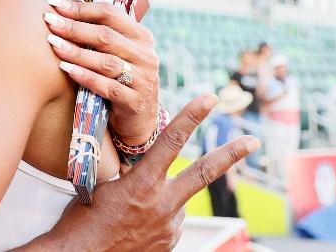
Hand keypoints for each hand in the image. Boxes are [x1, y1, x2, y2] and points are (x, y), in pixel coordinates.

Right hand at [22, 94, 259, 251]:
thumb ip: (132, 175)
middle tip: (252, 142)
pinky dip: (160, 217)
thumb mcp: (105, 187)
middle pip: (204, 172)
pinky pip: (171, 222)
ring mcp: (169, 227)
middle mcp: (162, 204)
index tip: (209, 98)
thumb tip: (144, 168)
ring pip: (180, 200)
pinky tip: (137, 224)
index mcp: (143, 184)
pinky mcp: (169, 244)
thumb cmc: (83, 222)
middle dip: (230, 154)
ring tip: (133, 211)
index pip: (172, 141)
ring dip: (166, 197)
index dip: (192, 116)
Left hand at [45, 0, 158, 144]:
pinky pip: (107, 87)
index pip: (111, 13)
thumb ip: (100, 32)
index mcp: (141, 36)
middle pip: (106, 36)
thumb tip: (69, 5)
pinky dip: (86, 76)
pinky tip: (66, 69)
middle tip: (49, 21)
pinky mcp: (135, 102)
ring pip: (106, 62)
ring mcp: (143, 79)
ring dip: (77, 52)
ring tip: (53, 44)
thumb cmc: (120, 79)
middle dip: (74, 27)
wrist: (139, 120)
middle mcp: (145, 55)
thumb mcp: (116, 53)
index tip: (53, 4)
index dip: (80, 8)